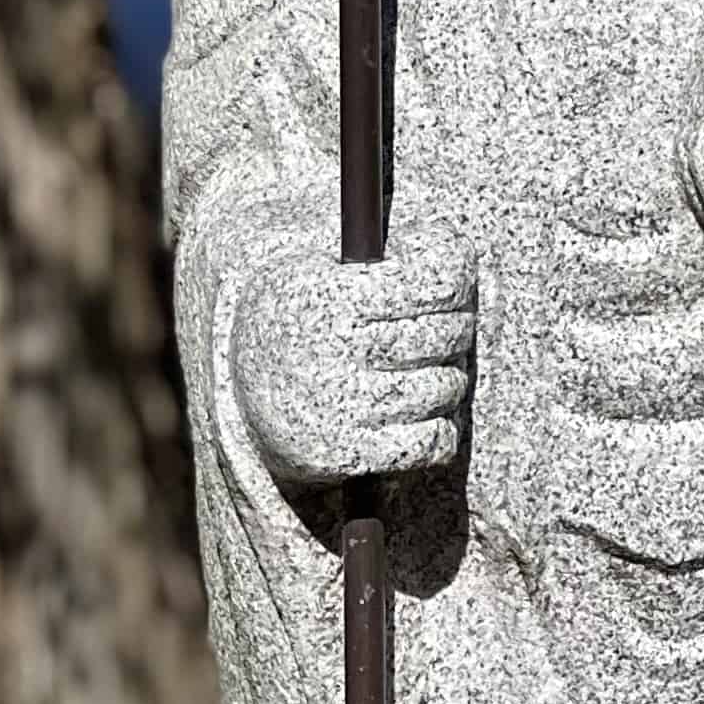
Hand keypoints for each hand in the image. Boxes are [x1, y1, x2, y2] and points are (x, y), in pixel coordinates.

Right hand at [231, 226, 475, 484]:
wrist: (244, 401)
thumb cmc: (303, 323)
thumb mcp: (321, 270)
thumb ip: (387, 254)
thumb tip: (454, 250)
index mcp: (328, 292)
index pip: (432, 279)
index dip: (458, 277)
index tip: (455, 283)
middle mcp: (332, 348)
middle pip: (444, 333)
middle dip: (459, 328)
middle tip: (450, 326)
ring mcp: (340, 405)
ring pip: (444, 387)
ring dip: (450, 379)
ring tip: (430, 369)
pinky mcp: (349, 453)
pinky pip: (432, 439)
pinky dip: (442, 429)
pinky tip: (422, 412)